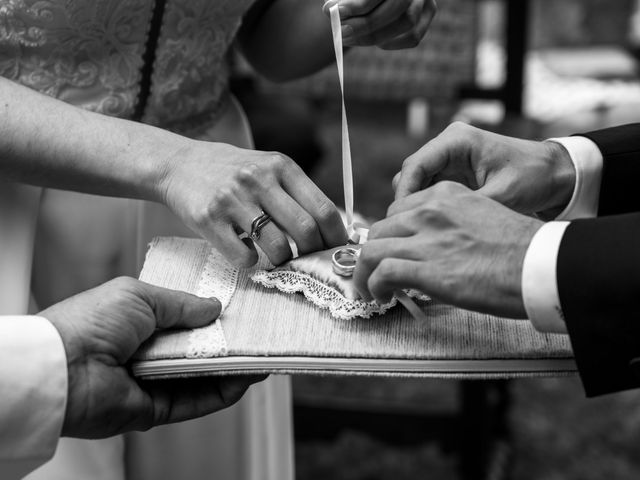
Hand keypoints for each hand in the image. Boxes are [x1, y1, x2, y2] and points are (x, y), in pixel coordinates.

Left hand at [41, 277, 262, 438]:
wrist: (61, 368)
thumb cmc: (91, 322)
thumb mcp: (140, 296)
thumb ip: (181, 304)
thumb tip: (214, 307)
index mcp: (139, 321)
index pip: (183, 319)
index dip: (210, 315)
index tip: (238, 310)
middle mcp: (147, 352)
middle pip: (197, 349)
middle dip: (227, 342)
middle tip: (257, 334)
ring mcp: (152, 382)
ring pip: (201, 377)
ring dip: (231, 368)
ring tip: (260, 356)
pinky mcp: (155, 410)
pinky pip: (195, 402)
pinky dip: (221, 392)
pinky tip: (243, 379)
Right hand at [159, 141, 347, 266]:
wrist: (179, 164)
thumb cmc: (231, 172)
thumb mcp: (267, 168)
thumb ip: (297, 192)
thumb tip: (333, 230)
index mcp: (281, 166)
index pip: (324, 209)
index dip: (336, 237)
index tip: (336, 250)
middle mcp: (258, 178)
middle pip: (305, 230)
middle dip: (314, 253)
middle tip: (310, 260)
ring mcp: (233, 199)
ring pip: (278, 247)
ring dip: (283, 260)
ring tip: (278, 257)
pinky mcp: (209, 219)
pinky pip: (244, 257)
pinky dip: (251, 262)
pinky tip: (246, 251)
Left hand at [323, 0, 436, 48]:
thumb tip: (330, 11)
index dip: (358, 4)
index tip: (337, 13)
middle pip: (397, 6)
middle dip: (366, 24)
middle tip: (342, 33)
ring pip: (406, 22)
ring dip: (375, 36)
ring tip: (349, 37)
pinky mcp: (429, 13)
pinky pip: (413, 37)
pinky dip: (391, 43)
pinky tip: (372, 42)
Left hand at [354, 182, 542, 317]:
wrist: (542, 264)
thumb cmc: (521, 248)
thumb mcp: (481, 217)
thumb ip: (451, 224)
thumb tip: (434, 247)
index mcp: (445, 195)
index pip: (398, 210)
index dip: (390, 235)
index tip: (392, 252)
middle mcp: (431, 211)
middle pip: (380, 229)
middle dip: (373, 254)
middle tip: (377, 273)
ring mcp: (427, 239)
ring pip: (372, 250)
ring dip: (366, 273)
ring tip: (373, 289)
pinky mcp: (427, 268)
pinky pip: (382, 273)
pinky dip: (374, 286)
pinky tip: (383, 297)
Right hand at [394, 122, 575, 218]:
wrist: (555, 174)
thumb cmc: (534, 177)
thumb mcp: (502, 196)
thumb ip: (466, 208)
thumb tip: (434, 228)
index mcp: (457, 140)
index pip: (414, 166)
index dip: (404, 195)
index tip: (402, 221)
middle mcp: (448, 146)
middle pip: (410, 174)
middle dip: (406, 203)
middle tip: (408, 232)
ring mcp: (449, 159)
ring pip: (416, 183)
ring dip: (415, 206)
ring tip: (420, 232)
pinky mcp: (452, 173)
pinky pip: (429, 190)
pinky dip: (426, 207)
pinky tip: (432, 228)